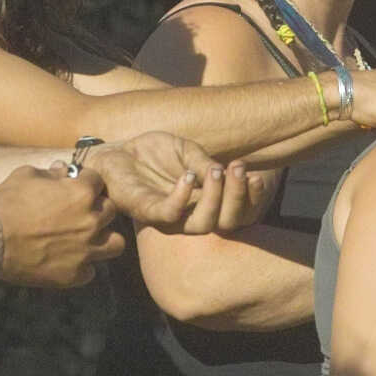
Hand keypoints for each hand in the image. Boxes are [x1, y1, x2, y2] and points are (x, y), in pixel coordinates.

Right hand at [0, 167, 125, 288]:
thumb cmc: (5, 203)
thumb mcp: (25, 176)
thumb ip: (50, 173)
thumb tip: (62, 171)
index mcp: (82, 193)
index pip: (98, 181)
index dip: (86, 182)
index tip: (76, 186)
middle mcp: (91, 221)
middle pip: (111, 212)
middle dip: (97, 209)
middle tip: (80, 213)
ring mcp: (86, 250)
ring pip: (115, 244)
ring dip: (103, 239)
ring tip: (86, 239)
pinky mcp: (75, 274)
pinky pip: (91, 270)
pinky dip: (82, 265)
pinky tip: (67, 260)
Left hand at [83, 134, 273, 233]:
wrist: (119, 151)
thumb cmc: (154, 153)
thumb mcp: (187, 152)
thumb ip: (205, 163)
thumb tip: (225, 173)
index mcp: (204, 204)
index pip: (237, 213)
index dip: (251, 199)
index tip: (256, 176)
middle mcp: (191, 216)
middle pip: (225, 222)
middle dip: (237, 196)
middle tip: (238, 168)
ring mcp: (169, 217)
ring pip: (202, 225)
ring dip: (216, 198)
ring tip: (217, 171)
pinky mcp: (146, 211)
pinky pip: (169, 214)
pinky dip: (183, 196)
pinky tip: (188, 176)